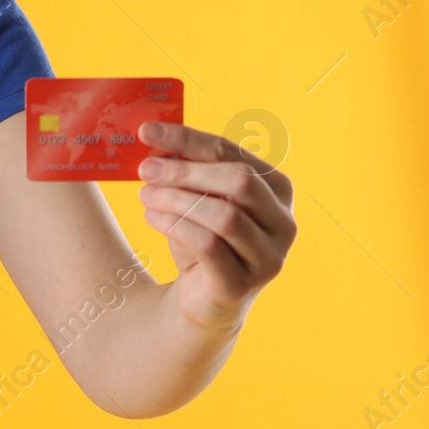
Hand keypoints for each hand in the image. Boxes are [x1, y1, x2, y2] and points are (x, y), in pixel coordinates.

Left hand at [136, 120, 296, 332]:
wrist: (205, 297)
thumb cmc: (203, 236)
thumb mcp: (198, 197)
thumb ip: (187, 168)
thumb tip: (153, 135)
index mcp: (277, 189)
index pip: (233, 152)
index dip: (189, 139)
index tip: (148, 130)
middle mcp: (283, 223)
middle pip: (239, 182)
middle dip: (185, 171)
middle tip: (145, 168)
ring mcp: (268, 257)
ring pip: (225, 216)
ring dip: (176, 200)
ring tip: (145, 195)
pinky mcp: (243, 284)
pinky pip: (208, 246)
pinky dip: (174, 226)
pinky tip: (152, 217)